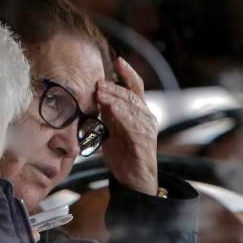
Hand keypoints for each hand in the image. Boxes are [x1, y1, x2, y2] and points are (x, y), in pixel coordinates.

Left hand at [95, 57, 158, 195]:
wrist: (133, 181)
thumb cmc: (122, 155)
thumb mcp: (110, 129)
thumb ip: (106, 113)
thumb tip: (94, 96)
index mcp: (138, 112)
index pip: (135, 86)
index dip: (127, 72)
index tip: (117, 60)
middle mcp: (146, 117)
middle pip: (131, 94)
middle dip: (114, 87)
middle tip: (98, 83)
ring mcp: (148, 129)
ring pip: (133, 106)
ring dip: (116, 98)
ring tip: (101, 93)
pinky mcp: (145, 142)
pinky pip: (134, 125)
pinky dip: (122, 115)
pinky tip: (112, 109)